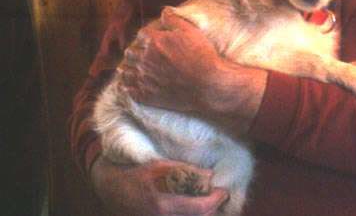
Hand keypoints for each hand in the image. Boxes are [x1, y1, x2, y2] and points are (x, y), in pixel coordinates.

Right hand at [91, 156, 228, 215]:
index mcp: (163, 206)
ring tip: (209, 201)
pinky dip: (192, 215)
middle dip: (212, 209)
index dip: (215, 200)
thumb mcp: (158, 167)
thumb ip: (184, 171)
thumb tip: (209, 176)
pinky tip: (195, 208)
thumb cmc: (133, 174)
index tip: (224, 191)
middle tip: (219, 196)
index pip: (200, 208)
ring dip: (203, 213)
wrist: (109, 189)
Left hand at [120, 8, 223, 113]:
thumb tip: (164, 11)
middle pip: (130, 52)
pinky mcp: (146, 95)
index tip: (150, 39)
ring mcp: (144, 78)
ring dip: (126, 69)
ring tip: (128, 69)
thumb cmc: (201, 55)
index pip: (142, 35)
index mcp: (154, 41)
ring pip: (125, 72)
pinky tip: (128, 87)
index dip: (146, 36)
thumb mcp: (190, 31)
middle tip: (138, 54)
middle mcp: (145, 59)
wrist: (207, 84)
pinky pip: (129, 91)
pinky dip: (126, 87)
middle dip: (134, 51)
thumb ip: (174, 20)